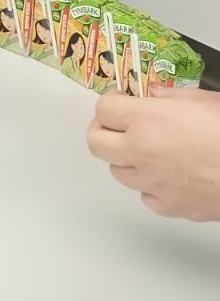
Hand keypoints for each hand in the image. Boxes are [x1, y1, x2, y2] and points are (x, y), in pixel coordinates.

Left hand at [87, 87, 219, 219]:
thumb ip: (171, 95)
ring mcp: (154, 183)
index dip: (112, 102)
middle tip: (119, 124)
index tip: (121, 100)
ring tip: (147, 150)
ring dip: (126, 159)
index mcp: (148, 120)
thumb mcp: (205, 99)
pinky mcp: (170, 207)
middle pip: (96, 142)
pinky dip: (151, 186)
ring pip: (118, 172)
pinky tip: (167, 175)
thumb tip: (155, 93)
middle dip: (104, 130)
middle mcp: (142, 152)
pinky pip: (146, 196)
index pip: (103, 108)